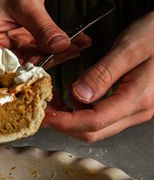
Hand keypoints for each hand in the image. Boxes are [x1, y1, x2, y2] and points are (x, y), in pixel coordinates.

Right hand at [0, 0, 90, 65]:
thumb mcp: (27, 3)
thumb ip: (43, 28)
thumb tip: (61, 47)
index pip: (9, 64)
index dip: (34, 65)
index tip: (58, 57)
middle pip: (22, 63)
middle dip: (50, 58)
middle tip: (75, 50)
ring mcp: (7, 45)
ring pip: (34, 57)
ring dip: (57, 52)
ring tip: (79, 44)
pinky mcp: (19, 41)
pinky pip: (38, 48)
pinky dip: (54, 44)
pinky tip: (74, 41)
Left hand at [44, 12, 153, 140]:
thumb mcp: (130, 47)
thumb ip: (103, 73)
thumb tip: (78, 96)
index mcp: (137, 98)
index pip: (93, 122)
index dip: (64, 122)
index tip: (43, 114)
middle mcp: (138, 110)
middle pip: (93, 132)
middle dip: (64, 125)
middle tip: (40, 111)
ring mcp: (137, 110)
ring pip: (98, 128)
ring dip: (71, 120)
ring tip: (51, 103)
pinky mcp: (133, 104)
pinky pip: (104, 118)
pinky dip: (82, 113)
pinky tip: (71, 98)